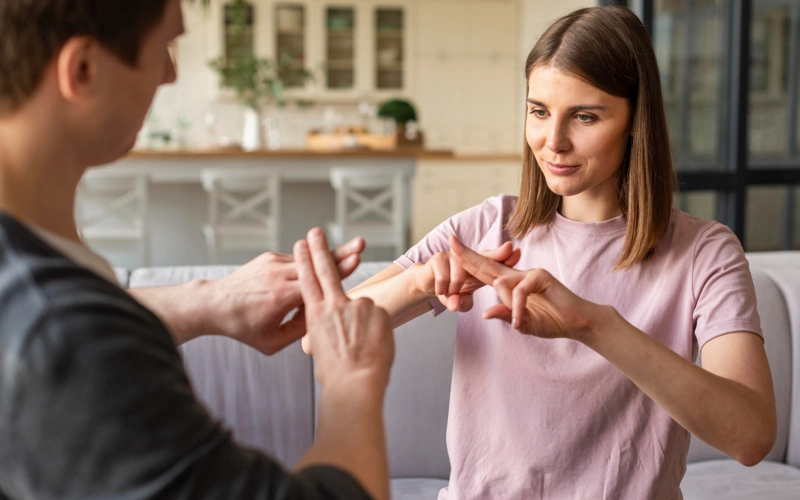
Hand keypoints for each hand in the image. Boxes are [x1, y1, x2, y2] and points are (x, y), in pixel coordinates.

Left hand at [202, 236, 365, 354]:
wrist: (214, 305)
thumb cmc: (243, 328)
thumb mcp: (272, 342)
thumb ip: (300, 331)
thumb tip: (323, 315)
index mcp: (280, 297)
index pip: (317, 281)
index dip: (339, 271)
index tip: (357, 260)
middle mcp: (278, 275)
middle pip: (317, 263)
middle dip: (341, 253)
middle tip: (361, 243)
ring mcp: (273, 263)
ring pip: (309, 259)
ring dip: (330, 255)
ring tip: (354, 248)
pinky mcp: (269, 257)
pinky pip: (296, 260)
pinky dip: (310, 264)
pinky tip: (325, 264)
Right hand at [295, 228, 393, 393]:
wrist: (355, 384)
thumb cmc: (336, 373)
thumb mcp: (321, 347)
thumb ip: (326, 327)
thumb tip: (335, 321)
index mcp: (316, 315)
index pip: (308, 281)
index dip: (305, 261)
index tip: (301, 244)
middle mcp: (335, 305)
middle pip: (326, 270)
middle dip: (320, 250)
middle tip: (315, 231)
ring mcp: (358, 306)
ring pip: (361, 308)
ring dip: (364, 325)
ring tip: (363, 348)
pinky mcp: (378, 310)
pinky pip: (378, 316)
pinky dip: (378, 329)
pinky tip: (375, 346)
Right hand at [413, 241, 520, 312]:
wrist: (426, 283)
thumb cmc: (450, 291)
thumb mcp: (459, 301)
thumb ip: (461, 303)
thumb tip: (455, 305)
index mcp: (479, 269)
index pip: (495, 264)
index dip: (505, 258)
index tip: (518, 252)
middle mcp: (468, 260)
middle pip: (485, 257)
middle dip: (498, 253)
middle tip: (510, 248)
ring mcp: (453, 257)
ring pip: (460, 271)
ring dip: (455, 286)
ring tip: (450, 295)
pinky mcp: (437, 259)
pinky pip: (443, 275)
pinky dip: (442, 286)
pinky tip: (440, 292)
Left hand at [450, 235, 598, 340]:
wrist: (577, 323)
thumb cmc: (552, 321)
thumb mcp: (522, 323)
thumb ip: (504, 315)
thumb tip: (485, 313)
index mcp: (511, 283)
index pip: (485, 271)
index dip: (468, 261)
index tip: (452, 250)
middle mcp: (518, 274)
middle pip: (487, 263)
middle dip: (468, 254)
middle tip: (450, 241)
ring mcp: (529, 273)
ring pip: (502, 283)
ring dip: (508, 307)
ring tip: (519, 321)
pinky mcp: (541, 277)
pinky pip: (519, 292)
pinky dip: (519, 309)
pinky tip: (521, 322)